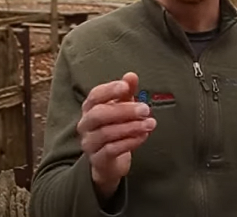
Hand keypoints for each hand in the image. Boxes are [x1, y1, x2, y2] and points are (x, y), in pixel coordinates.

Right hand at [78, 72, 156, 198]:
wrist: (109, 160)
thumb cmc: (115, 127)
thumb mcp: (122, 107)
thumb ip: (126, 91)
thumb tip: (131, 76)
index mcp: (90, 107)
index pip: (95, 95)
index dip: (110, 90)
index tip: (126, 87)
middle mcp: (86, 124)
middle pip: (99, 114)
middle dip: (124, 110)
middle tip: (145, 109)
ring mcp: (89, 142)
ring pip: (107, 133)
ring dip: (131, 127)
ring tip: (150, 124)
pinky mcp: (97, 159)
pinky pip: (112, 149)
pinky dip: (130, 142)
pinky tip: (143, 136)